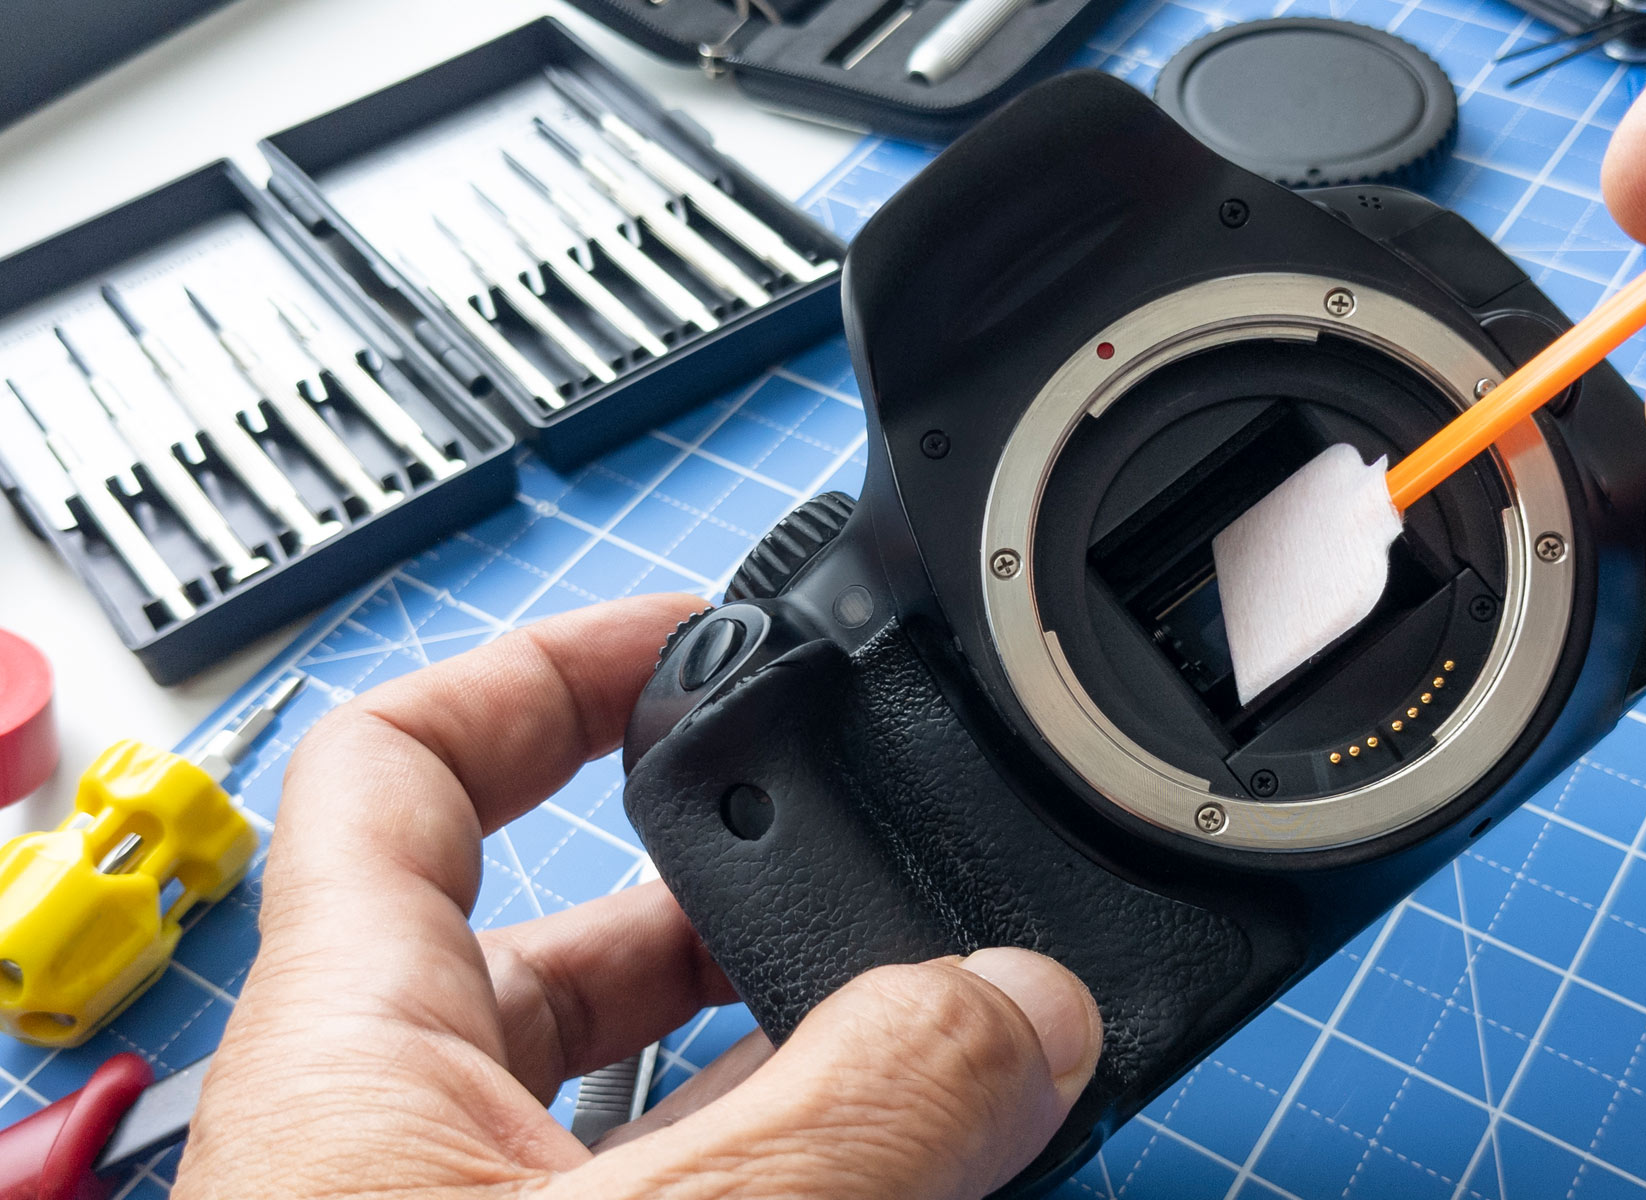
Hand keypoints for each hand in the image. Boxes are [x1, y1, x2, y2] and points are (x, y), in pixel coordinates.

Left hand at [175, 594, 1101, 1199]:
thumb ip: (857, 1110)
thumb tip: (1022, 1010)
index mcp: (351, 1059)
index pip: (398, 762)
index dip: (553, 663)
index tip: (702, 630)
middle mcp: (396, 1143)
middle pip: (560, 930)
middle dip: (740, 881)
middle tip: (884, 858)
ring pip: (641, 1095)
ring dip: (795, 1047)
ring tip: (948, 1026)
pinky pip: (686, 1197)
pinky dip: (801, 1169)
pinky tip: (920, 1171)